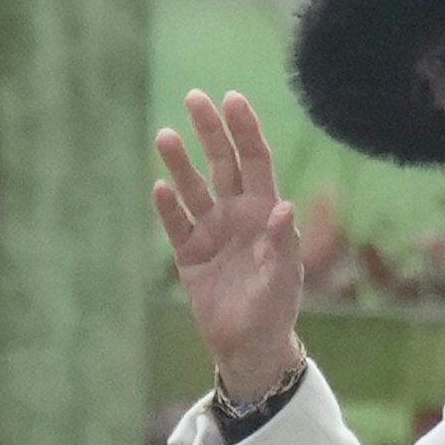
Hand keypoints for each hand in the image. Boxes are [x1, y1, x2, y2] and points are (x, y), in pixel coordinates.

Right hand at [152, 89, 303, 402]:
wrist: (249, 346)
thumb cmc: (275, 309)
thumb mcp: (283, 278)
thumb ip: (282, 243)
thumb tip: (285, 207)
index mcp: (265, 213)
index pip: (255, 161)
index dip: (245, 130)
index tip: (232, 99)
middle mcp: (238, 215)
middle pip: (223, 164)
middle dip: (211, 131)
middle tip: (195, 98)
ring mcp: (211, 233)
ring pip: (194, 188)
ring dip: (180, 163)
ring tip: (164, 135)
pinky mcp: (189, 256)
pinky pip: (175, 224)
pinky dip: (167, 206)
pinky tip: (159, 187)